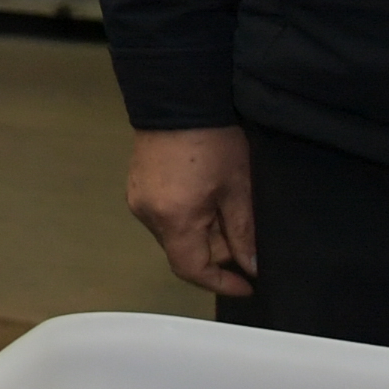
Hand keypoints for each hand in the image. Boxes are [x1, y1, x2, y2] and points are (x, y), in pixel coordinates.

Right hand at [128, 126, 255, 298]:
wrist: (176, 102)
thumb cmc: (213, 144)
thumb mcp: (238, 188)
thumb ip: (243, 231)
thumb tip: (251, 264)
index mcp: (174, 219)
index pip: (192, 269)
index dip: (221, 283)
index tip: (248, 286)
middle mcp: (148, 217)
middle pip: (183, 252)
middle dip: (217, 253)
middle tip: (245, 237)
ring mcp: (138, 202)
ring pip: (174, 235)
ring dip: (202, 235)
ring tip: (227, 212)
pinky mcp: (136, 189)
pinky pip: (164, 218)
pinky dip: (187, 220)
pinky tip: (205, 199)